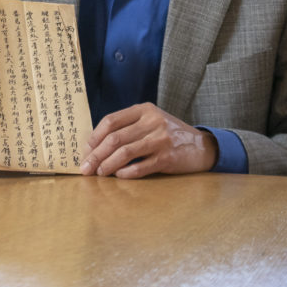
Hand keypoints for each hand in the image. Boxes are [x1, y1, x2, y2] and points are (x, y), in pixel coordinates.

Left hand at [81, 102, 217, 178]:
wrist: (201, 146)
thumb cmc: (168, 134)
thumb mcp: (150, 121)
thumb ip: (128, 127)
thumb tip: (95, 145)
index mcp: (144, 110)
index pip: (111, 121)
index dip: (95, 136)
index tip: (85, 150)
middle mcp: (152, 121)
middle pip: (115, 138)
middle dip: (96, 154)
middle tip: (85, 168)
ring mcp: (161, 139)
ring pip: (126, 152)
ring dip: (108, 164)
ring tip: (99, 173)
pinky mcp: (168, 157)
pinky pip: (141, 166)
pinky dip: (126, 173)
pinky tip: (118, 176)